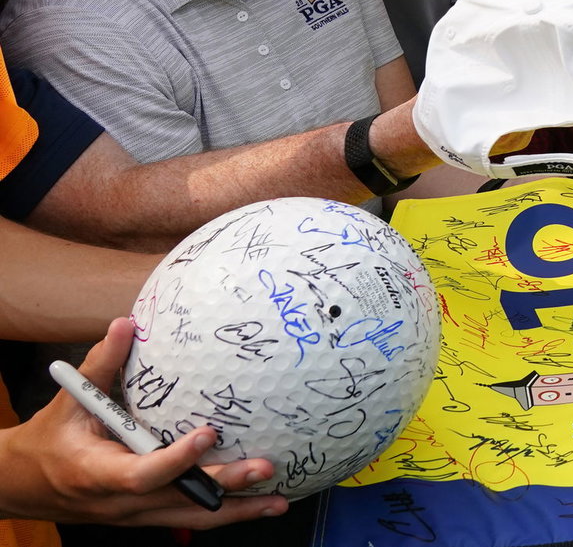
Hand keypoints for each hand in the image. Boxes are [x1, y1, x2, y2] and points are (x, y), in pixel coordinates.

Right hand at [0, 319, 286, 526]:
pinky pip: (189, 517)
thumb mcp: (70, 401)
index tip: (209, 435)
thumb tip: (127, 322)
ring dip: (235, 510)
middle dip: (224, 486)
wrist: (23, 487)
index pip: (141, 473)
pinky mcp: (147, 516)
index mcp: (97, 472)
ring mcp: (135, 514)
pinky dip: (225, 513)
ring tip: (277, 499)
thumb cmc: (49, 440)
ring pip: (190, 518)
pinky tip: (258, 504)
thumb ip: (102, 364)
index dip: (176, 460)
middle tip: (265, 467)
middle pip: (179, 500)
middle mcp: (120, 500)